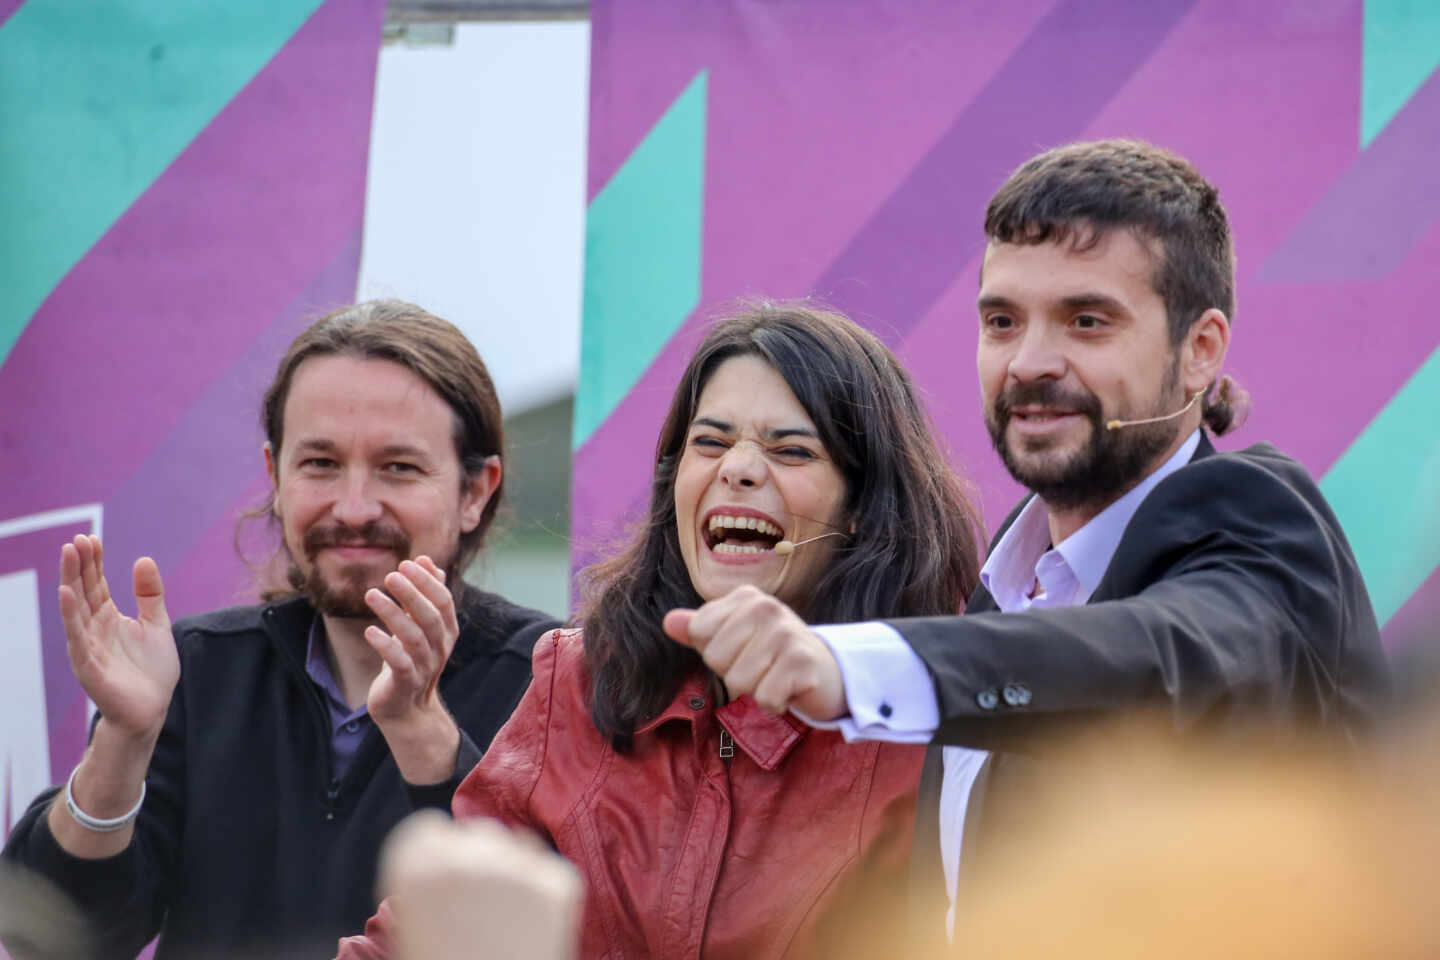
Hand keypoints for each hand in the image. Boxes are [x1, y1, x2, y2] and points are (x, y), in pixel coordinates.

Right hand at [57, 535, 176, 740]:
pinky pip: (78, 638)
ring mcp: (89, 647)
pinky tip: (67, 594)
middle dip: (79, 565)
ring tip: (68, 556)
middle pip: (83, 591)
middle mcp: (94, 629)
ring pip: (75, 610)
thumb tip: (143, 559)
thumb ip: (150, 594)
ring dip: (71, 582)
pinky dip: (71, 616)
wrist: (152, 709)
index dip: (93, 561)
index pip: (96, 584)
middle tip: (76, 540)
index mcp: (108, 618)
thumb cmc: (151, 670)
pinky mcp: (90, 666)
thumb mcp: (156, 624)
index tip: (91, 537)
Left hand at [364, 557, 461, 782]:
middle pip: (430, 616)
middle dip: (412, 593)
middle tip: (391, 574)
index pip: (443, 601)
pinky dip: (385, 645)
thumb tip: (426, 560)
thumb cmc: (412, 658)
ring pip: (413, 637)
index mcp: (446, 630)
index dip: (427, 581)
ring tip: (371, 594)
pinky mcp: (405, 683)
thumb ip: (426, 593)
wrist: (406, 708)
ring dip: (393, 614)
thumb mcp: (421, 624)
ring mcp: (424, 666)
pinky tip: (369, 630)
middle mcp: (440, 647)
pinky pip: (398, 663)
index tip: (407, 563)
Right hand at [379, 812, 580, 959]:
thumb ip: (425, 884)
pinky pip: (549, 869)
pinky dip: (544, 891)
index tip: (443, 878)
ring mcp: (518, 866)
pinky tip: (531, 926)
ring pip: (516, 843)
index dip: (437, 855)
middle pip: (477, 833)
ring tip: (505, 920)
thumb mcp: (411, 929)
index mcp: (420, 867)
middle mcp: (469, 855)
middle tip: (478, 907)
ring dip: (511, 869)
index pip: (429, 829)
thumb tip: (448, 858)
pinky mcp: (558, 884)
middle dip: (478, 860)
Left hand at [663, 584, 847, 719]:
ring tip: (775, 677)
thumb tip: (668, 622)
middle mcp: (766, 607)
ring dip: (755, 691)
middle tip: (763, 666)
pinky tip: (789, 689)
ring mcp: (786, 632)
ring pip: (738, 682)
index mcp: (745, 597)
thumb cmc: (771, 655)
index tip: (744, 649)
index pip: (699, 633)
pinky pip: (765, 698)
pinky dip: (775, 703)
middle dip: (735, 673)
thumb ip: (699, 630)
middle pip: (715, 660)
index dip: (717, 652)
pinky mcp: (802, 662)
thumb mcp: (733, 638)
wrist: (827, 672)